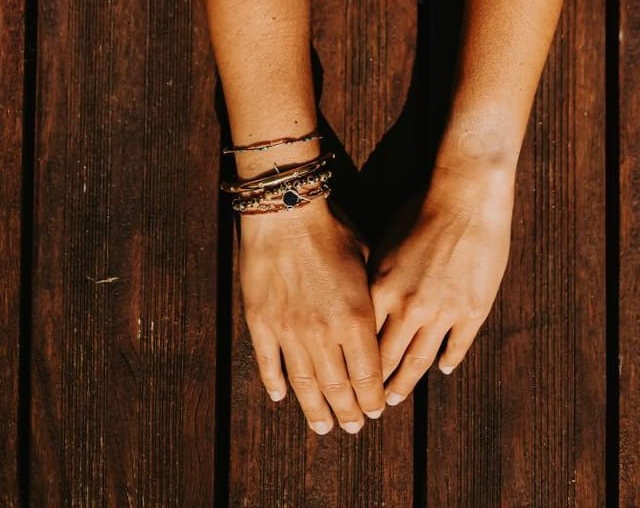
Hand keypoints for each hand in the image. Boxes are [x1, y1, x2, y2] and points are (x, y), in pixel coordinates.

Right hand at [237, 195, 385, 433]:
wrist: (286, 212)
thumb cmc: (332, 228)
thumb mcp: (366, 259)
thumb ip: (370, 297)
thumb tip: (378, 319)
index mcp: (355, 319)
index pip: (368, 375)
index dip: (372, 398)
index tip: (376, 410)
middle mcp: (323, 334)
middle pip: (338, 388)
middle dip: (349, 412)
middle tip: (353, 427)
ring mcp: (289, 332)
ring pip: (304, 385)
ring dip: (315, 410)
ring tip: (323, 427)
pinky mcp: (262, 323)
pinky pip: (269, 363)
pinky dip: (274, 383)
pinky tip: (280, 397)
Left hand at [366, 161, 515, 403]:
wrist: (467, 196)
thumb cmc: (422, 210)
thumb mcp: (384, 243)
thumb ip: (372, 278)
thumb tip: (358, 305)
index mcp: (383, 289)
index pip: (360, 341)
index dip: (352, 367)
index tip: (345, 383)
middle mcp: (409, 307)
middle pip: (387, 359)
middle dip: (375, 388)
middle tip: (368, 405)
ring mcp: (443, 313)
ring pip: (419, 362)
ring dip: (406, 383)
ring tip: (396, 397)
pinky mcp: (472, 311)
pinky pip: (456, 347)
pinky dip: (447, 360)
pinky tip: (442, 368)